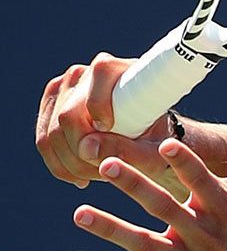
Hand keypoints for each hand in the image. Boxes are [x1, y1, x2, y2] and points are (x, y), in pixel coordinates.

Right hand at [35, 53, 179, 192]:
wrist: (149, 135)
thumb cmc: (158, 140)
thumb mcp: (154, 152)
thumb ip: (129, 151)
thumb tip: (88, 150)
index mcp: (116, 72)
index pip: (93, 96)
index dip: (97, 126)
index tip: (113, 145)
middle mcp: (84, 73)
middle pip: (67, 118)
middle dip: (83, 155)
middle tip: (105, 173)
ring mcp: (63, 87)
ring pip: (51, 133)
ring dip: (72, 164)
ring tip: (97, 176)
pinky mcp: (52, 105)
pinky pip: (44, 140)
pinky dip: (60, 166)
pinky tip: (81, 177)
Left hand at [71, 98, 226, 250]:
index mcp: (226, 205)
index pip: (202, 179)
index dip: (186, 162)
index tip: (168, 142)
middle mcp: (206, 232)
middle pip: (163, 207)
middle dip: (134, 185)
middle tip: (105, 164)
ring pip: (143, 244)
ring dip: (110, 230)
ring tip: (79, 212)